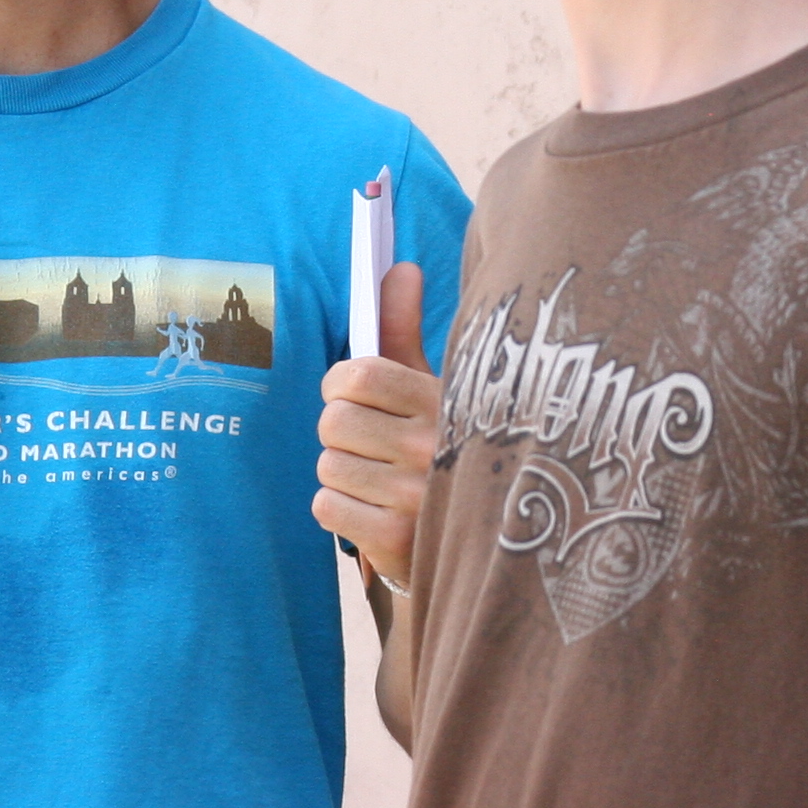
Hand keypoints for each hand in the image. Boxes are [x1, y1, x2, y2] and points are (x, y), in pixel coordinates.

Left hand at [315, 260, 438, 589]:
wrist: (481, 542)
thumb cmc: (442, 449)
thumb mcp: (433, 388)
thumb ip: (406, 330)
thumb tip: (399, 266)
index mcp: (443, 400)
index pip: (360, 374)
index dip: (341, 384)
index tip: (354, 395)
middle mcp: (433, 445)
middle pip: (333, 421)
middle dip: (339, 431)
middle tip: (367, 443)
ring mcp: (415, 495)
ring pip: (327, 465)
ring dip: (342, 472)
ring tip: (376, 479)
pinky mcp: (395, 539)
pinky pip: (327, 506)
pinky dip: (340, 509)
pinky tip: (372, 510)